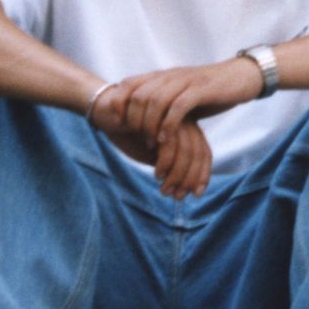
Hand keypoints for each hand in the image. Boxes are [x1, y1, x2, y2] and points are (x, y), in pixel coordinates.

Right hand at [80, 82, 230, 199]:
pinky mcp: (155, 115)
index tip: (195, 194)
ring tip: (163, 187)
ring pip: (183, 147)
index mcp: (186, 127)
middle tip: (176, 195)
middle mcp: (181, 119)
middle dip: (188, 178)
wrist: (105, 112)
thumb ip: (168, 166)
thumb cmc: (129, 134)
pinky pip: (165, 139)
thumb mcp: (151, 154)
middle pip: (196, 151)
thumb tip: (184, 191)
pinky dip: (165, 162)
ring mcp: (168, 114)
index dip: (202, 174)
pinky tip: (156, 172)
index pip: (203, 152)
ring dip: (174, 172)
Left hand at [106, 56, 265, 142]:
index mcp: (163, 76)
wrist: (242, 77)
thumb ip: (163, 102)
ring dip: (149, 124)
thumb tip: (141, 119)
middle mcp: (171, 76)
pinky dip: (168, 124)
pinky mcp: (202, 90)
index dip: (119, 102)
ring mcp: (186, 82)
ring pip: (156, 101)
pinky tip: (165, 139)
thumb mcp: (182, 94)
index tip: (117, 122)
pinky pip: (178, 107)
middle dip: (133, 119)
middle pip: (139, 95)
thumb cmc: (211, 91)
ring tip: (151, 142)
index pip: (129, 84)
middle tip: (136, 137)